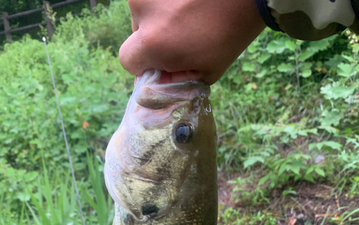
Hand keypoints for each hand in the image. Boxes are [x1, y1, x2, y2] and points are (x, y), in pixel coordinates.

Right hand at [119, 0, 264, 84]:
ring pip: (144, 9)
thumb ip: (176, 82)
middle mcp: (142, 10)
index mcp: (152, 42)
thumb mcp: (206, 72)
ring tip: (188, 14)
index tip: (161, 62)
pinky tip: (187, 1)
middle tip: (181, 36)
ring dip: (160, 15)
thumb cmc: (230, 34)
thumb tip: (158, 83)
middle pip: (136, 31)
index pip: (128, 60)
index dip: (143, 64)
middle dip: (152, 38)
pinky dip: (167, 0)